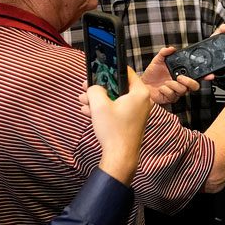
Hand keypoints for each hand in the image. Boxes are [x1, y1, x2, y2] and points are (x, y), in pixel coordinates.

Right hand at [78, 68, 149, 184]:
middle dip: (99, 87)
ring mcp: (136, 111)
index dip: (110, 68)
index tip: (98, 68)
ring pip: (113, 98)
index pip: (125, 71)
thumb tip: (93, 87)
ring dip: (97, 99)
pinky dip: (102, 109)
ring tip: (83, 101)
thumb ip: (94, 89)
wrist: (120, 156)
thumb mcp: (99, 105)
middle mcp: (141, 100)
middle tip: (85, 87)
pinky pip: (114, 109)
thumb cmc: (114, 130)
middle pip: (117, 85)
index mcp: (139, 93)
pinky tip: (87, 111)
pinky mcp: (129, 120)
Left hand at [141, 46, 201, 104]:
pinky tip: (160, 88)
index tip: (209, 75)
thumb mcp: (157, 61)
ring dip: (172, 85)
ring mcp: (176, 92)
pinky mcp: (170, 98)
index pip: (196, 76)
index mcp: (181, 75)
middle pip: (195, 86)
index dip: (205, 76)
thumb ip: (164, 53)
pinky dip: (164, 89)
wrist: (142, 85)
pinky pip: (171, 94)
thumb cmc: (151, 75)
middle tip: (179, 77)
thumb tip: (171, 48)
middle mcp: (181, 84)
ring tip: (165, 82)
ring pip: (182, 90)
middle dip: (188, 81)